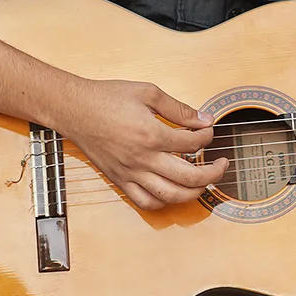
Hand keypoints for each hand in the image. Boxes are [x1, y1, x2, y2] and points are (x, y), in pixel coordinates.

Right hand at [56, 79, 227, 210]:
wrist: (74, 109)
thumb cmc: (107, 98)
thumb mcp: (148, 92)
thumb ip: (178, 108)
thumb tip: (202, 119)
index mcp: (151, 134)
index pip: (192, 143)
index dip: (207, 136)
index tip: (208, 130)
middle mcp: (143, 158)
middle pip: (190, 176)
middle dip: (213, 172)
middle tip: (221, 165)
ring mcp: (131, 173)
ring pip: (171, 196)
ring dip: (194, 193)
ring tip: (203, 183)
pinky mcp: (120, 180)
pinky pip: (146, 202)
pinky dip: (164, 201)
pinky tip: (173, 192)